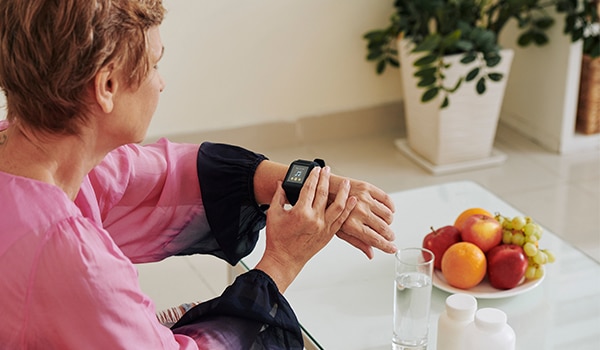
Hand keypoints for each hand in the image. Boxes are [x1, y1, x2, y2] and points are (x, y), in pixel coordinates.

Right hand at [255, 166, 356, 291]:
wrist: (284, 259)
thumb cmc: (278, 240)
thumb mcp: (273, 214)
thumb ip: (278, 197)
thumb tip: (280, 184)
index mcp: (300, 212)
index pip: (309, 188)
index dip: (313, 176)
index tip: (316, 169)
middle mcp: (314, 219)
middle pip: (323, 193)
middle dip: (326, 179)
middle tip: (328, 170)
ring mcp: (323, 227)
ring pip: (338, 206)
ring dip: (343, 193)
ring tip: (346, 183)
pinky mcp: (328, 235)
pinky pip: (341, 220)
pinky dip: (348, 209)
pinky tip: (352, 201)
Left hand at [331, 176, 396, 258]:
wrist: (324, 188)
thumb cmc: (330, 210)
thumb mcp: (340, 230)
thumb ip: (357, 242)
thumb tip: (370, 254)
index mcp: (351, 225)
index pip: (374, 239)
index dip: (386, 246)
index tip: (392, 249)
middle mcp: (359, 212)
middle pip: (383, 228)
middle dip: (389, 235)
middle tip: (390, 236)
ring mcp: (364, 199)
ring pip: (387, 214)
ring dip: (389, 221)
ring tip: (385, 223)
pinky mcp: (367, 188)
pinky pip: (386, 199)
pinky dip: (390, 206)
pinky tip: (389, 210)